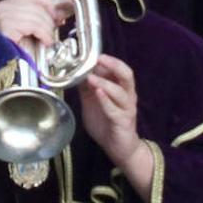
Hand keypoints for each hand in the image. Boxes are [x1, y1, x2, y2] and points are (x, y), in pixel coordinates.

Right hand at [0, 0, 65, 49]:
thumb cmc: (12, 50)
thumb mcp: (26, 30)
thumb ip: (37, 19)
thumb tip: (58, 15)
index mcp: (6, 5)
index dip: (48, 5)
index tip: (57, 15)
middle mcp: (4, 7)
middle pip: (36, 6)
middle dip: (50, 19)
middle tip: (54, 30)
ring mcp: (4, 16)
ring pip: (37, 17)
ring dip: (48, 30)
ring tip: (48, 40)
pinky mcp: (7, 26)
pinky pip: (34, 26)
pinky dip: (44, 34)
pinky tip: (46, 42)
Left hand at [79, 55, 154, 198]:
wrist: (119, 148)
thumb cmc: (107, 123)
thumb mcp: (92, 101)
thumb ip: (87, 87)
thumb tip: (75, 72)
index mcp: (121, 89)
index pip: (118, 69)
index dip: (108, 60)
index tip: (92, 53)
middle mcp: (127, 96)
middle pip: (127, 75)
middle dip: (114, 65)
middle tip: (99, 58)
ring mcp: (126, 109)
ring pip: (121, 92)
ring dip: (106, 83)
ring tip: (92, 77)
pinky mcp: (122, 122)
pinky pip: (115, 110)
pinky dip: (106, 100)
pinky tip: (98, 93)